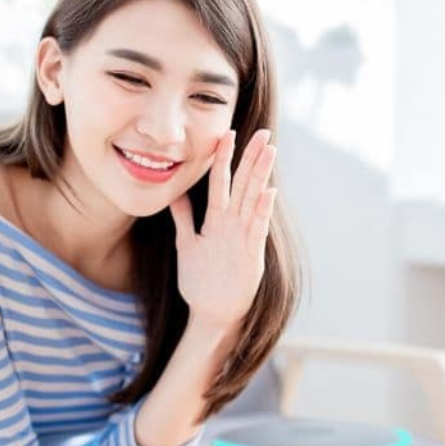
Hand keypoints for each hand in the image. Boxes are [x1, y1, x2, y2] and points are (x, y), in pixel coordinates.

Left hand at [168, 128, 277, 330]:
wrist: (211, 312)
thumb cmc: (200, 280)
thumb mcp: (187, 244)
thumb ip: (183, 218)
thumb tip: (174, 194)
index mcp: (218, 220)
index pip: (223, 182)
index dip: (224, 158)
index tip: (227, 132)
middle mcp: (233, 224)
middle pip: (244, 184)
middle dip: (252, 158)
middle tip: (264, 133)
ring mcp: (243, 237)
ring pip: (253, 199)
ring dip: (261, 175)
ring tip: (270, 150)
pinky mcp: (250, 254)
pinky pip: (257, 228)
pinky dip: (262, 210)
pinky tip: (269, 191)